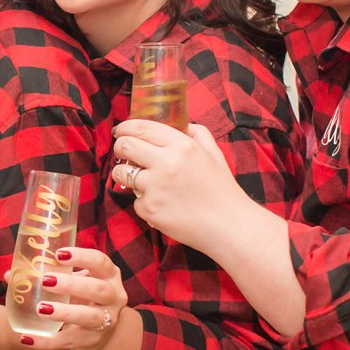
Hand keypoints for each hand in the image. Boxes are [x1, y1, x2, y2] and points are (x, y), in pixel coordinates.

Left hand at [17, 247, 126, 349]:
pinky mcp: (92, 340)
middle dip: (72, 284)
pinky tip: (27, 339)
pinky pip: (69, 341)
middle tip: (45, 280)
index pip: (100, 262)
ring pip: (89, 317)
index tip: (59, 254)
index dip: (82, 257)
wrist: (99, 330)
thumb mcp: (73, 281)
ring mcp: (106, 320)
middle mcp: (113, 296)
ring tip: (40, 309)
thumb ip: (47, 274)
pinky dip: (47, 341)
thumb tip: (10, 275)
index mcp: (108, 275)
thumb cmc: (81, 296)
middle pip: (97, 289)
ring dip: (65, 312)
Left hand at [109, 119, 250, 254]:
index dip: (125, 127)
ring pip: (121, 173)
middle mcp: (167, 163)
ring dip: (125, 175)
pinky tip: (162, 205)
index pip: (141, 128)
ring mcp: (156, 187)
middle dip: (120, 147)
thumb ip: (197, 134)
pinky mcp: (150, 209)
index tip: (121, 131)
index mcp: (183, 146)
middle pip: (125, 146)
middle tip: (124, 152)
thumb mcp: (214, 154)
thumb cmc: (222, 190)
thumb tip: (182, 123)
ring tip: (140, 180)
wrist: (229, 226)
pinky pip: (135, 200)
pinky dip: (144, 202)